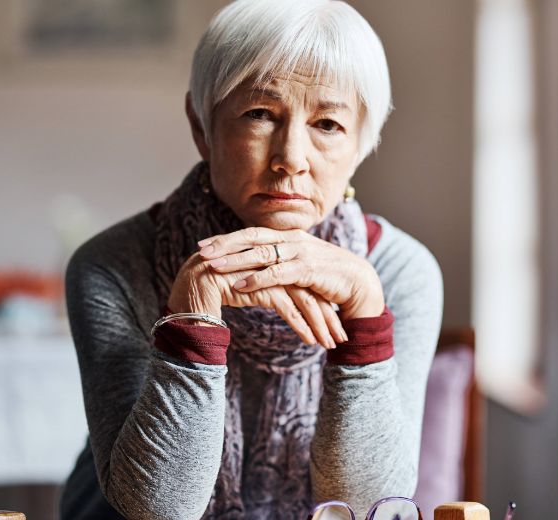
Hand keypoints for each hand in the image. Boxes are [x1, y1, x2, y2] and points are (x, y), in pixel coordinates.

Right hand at [168, 252, 345, 347]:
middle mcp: (273, 263)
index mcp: (273, 262)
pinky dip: (301, 325)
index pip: (305, 284)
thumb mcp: (248, 290)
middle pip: (309, 290)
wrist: (189, 292)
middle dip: (326, 316)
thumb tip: (288, 301)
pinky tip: (311, 340)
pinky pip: (287, 307)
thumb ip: (267, 289)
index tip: (334, 324)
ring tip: (329, 344)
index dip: (321, 304)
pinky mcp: (258, 286)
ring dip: (318, 323)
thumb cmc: (216, 294)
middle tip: (340, 337)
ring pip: (302, 298)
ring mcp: (266, 273)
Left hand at [197, 227, 384, 320]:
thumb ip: (277, 262)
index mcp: (287, 236)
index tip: (203, 244)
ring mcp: (301, 252)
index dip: (227, 238)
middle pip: (252, 237)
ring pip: (261, 253)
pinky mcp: (308, 269)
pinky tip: (239, 286)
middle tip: (201, 251)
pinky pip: (277, 273)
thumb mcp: (297, 265)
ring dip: (235, 261)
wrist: (356, 282)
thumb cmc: (324, 276)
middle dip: (225, 244)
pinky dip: (257, 279)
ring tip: (213, 267)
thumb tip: (250, 267)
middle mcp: (292, 239)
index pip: (251, 233)